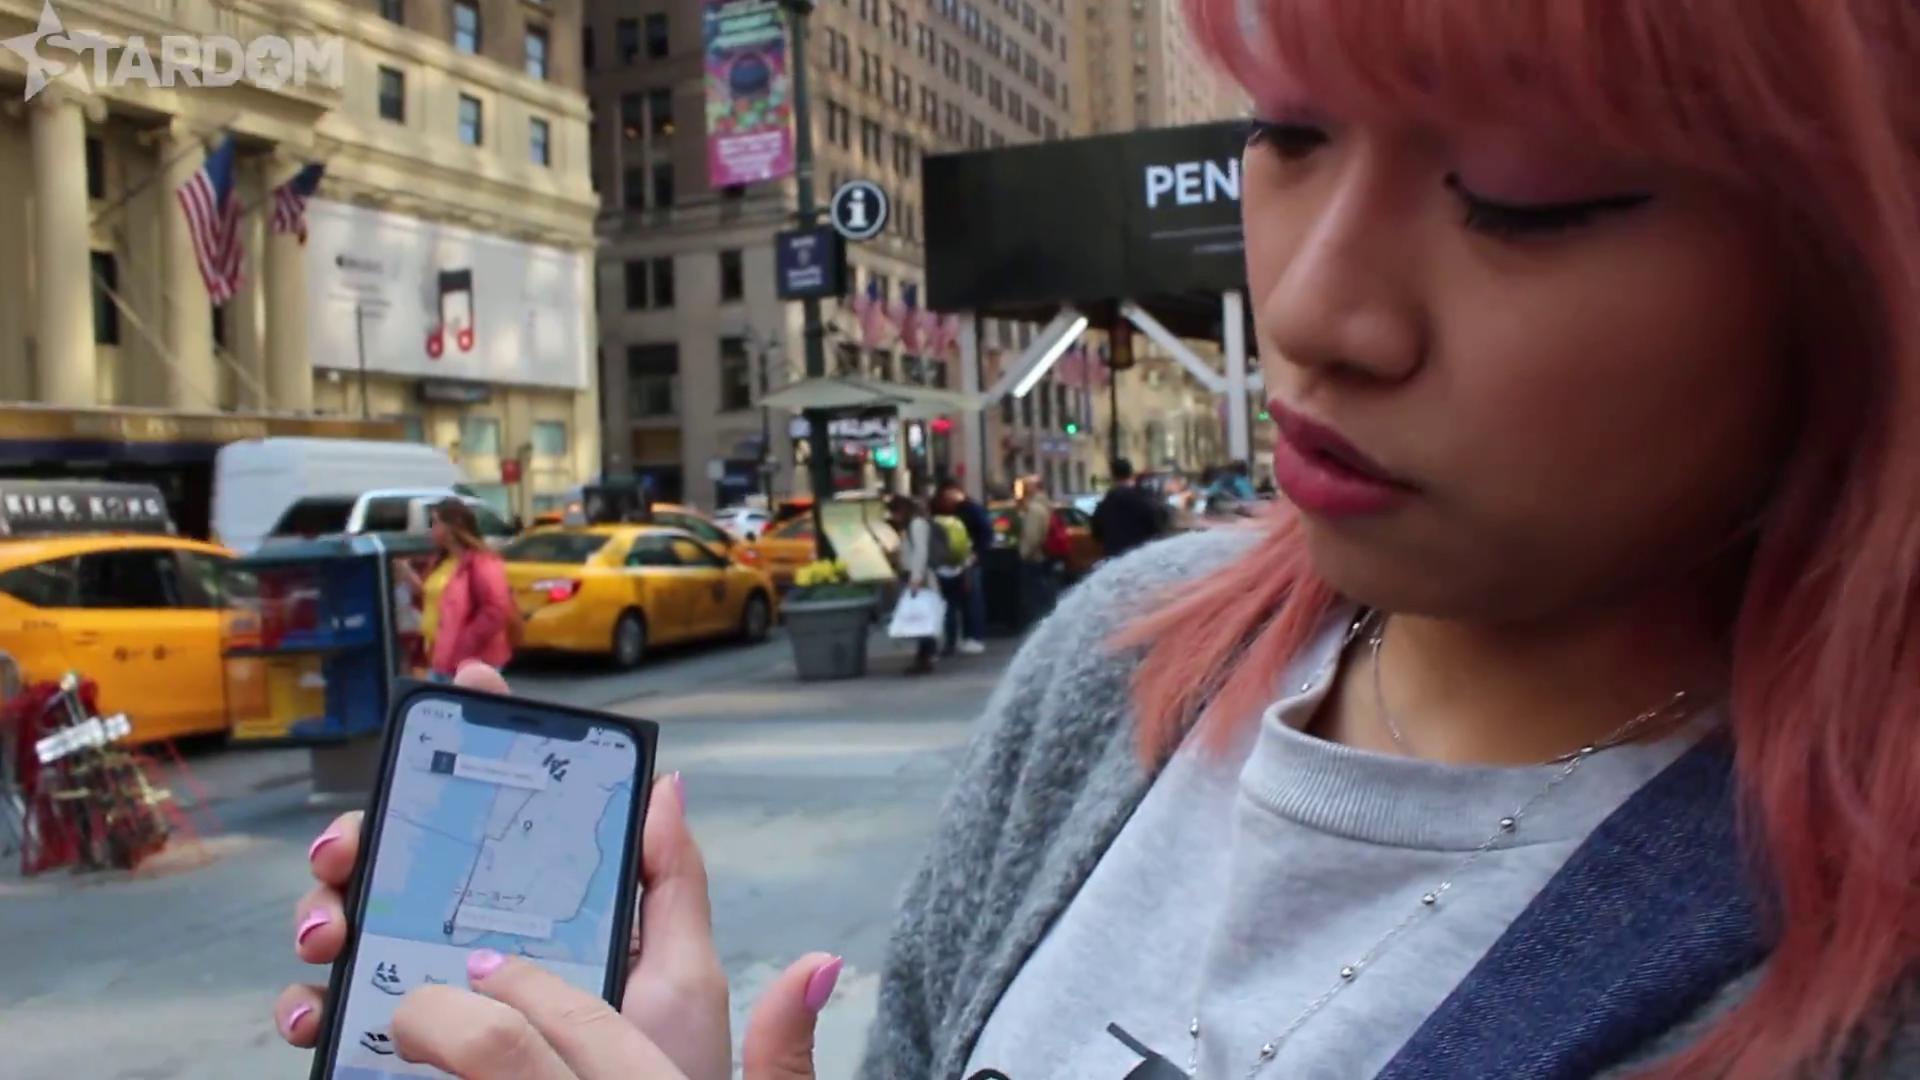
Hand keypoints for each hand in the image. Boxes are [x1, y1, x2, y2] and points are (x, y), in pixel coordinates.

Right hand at [273, 662, 836, 1079]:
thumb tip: (664, 788)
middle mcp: (480, 939)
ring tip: (332, 928)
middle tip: (353, 851)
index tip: (467, 682)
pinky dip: (305, 1003)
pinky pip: (333, 1015)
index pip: (504, 814)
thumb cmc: (659, 1073)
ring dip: (324, 907)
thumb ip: (671, 884)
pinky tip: (313, 1006)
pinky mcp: (400, 1049)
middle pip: (407, 858)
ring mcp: (434, 992)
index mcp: (546, 908)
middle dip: (367, 834)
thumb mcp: (678, 977)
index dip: (483, 739)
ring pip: (355, 923)